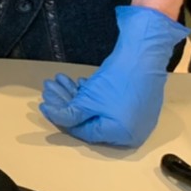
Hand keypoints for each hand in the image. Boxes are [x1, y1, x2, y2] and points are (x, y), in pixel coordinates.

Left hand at [39, 5, 189, 146]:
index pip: (84, 131)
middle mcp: (132, 131)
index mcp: (122, 136)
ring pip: (98, 109)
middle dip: (67, 103)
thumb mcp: (87, 101)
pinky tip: (80, 83)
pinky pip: (110, 105)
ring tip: (61, 81)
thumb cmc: (118, 81)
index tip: (45, 106)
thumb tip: (53, 117)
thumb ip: (69, 115)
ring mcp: (137, 117)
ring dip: (78, 96)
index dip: (61, 118)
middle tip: (50, 89)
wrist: (144, 54)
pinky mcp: (138, 103)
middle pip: (90, 119)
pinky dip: (94, 96)